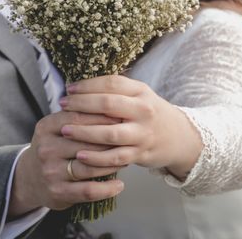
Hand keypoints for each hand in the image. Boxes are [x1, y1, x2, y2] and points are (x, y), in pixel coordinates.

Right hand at [8, 111, 124, 216]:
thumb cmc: (53, 147)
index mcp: (46, 127)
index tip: (122, 115)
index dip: (102, 116)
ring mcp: (51, 172)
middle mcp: (46, 149)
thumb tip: (111, 104)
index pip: (78, 117)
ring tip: (127, 159)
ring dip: (112, 164)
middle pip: (86, 142)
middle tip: (130, 137)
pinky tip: (119, 185)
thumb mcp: (56, 127)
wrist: (30, 178)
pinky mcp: (58, 192)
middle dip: (111, 140)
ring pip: (89, 166)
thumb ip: (77, 115)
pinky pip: (88, 191)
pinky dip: (107, 189)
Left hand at [58, 75, 202, 176]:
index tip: (69, 88)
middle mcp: (143, 111)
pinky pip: (116, 157)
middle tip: (62, 105)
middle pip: (108, 105)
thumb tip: (79, 86)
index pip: (111, 83)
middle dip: (81, 105)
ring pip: (110, 133)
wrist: (178, 137)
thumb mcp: (139, 95)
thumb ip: (115, 90)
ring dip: (84, 132)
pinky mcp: (141, 154)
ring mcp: (143, 133)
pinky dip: (97, 158)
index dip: (88, 85)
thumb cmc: (149, 113)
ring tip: (65, 130)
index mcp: (141, 91)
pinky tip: (80, 155)